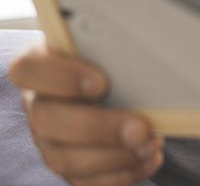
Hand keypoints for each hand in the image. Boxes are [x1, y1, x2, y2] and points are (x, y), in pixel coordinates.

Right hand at [8, 41, 163, 185]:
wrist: (124, 83)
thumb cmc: (114, 61)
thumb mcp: (110, 47)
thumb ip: (114, 47)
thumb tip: (143, 47)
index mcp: (43, 67)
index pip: (28, 69)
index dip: (60, 78)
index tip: (100, 83)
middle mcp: (39, 104)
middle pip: (49, 121)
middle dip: (99, 128)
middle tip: (140, 127)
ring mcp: (49, 140)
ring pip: (65, 159)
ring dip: (115, 156)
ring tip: (151, 143)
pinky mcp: (70, 165)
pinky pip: (87, 181)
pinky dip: (123, 174)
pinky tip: (150, 158)